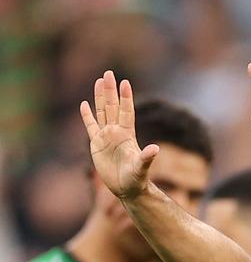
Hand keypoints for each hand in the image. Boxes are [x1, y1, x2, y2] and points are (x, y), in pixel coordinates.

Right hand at [79, 71, 158, 199]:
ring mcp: (106, 137)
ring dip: (100, 97)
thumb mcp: (141, 168)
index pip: (126, 111)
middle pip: (113, 106)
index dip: (126, 97)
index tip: (125, 82)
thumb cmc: (137, 179)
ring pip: (102, 112)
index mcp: (127, 135)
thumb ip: (146, 158)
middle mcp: (117, 132)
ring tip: (99, 81)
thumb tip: (155, 149)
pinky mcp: (96, 144)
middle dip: (111, 90)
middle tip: (108, 73)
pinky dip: (87, 115)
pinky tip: (84, 104)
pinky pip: (90, 126)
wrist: (127, 188)